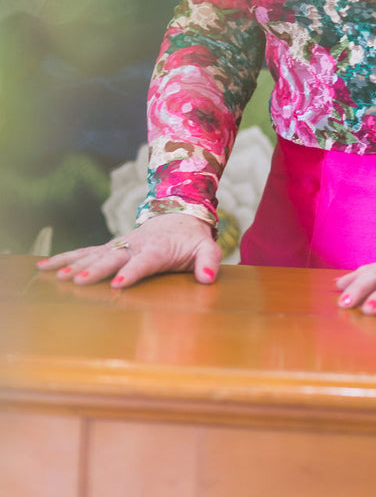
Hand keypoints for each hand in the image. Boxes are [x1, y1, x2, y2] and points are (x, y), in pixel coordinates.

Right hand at [35, 212, 221, 289]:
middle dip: (97, 269)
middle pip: (114, 257)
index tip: (119, 282)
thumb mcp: (206, 248)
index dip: (133, 270)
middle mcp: (135, 245)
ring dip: (75, 264)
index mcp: (159, 248)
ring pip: (94, 253)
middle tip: (79, 281)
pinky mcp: (109, 247)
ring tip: (56, 276)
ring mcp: (119, 245)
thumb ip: (209, 261)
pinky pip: (84, 252)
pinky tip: (43, 268)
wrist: (178, 214)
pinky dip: (64, 258)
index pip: (146, 260)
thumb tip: (208, 278)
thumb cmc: (192, 239)